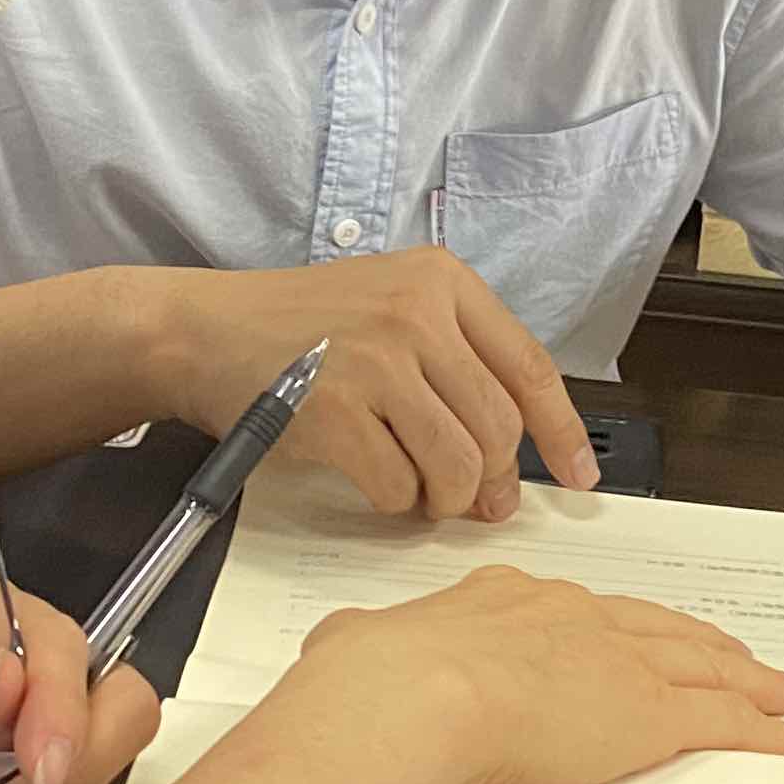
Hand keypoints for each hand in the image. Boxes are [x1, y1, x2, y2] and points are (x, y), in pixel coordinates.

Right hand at [147, 251, 594, 521]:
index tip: (580, 476)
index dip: (562, 432)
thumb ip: (454, 365)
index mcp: (440, 282)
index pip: (529, 365)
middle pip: (498, 425)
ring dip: (444, 497)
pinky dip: (393, 500)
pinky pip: (398, 485)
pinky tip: (374, 483)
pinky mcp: (336, 411)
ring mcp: (375, 361)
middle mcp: (415, 313)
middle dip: (492, 479)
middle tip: (475, 501)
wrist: (204, 333)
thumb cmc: (296, 330)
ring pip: (458, 462)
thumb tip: (510, 463)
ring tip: (419, 493)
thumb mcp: (388, 308)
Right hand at [290, 565, 783, 783]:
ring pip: (702, 667)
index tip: (627, 634)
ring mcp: (617, 664)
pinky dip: (766, 735)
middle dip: (696, 643)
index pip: (575, 611)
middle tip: (734, 656)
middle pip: (654, 629)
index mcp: (502, 601)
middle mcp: (571, 620)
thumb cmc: (373, 680)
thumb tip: (341, 651)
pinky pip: (726, 724)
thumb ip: (359, 648)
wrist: (411, 696)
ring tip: (781, 693)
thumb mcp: (355, 649)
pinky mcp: (649, 716)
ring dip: (746, 681)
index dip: (611, 624)